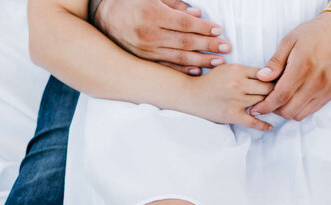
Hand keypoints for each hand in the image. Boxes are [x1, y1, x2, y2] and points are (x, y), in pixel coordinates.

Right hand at [94, 0, 232, 74]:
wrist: (103, 18)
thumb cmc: (131, 3)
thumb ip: (175, 4)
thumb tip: (196, 14)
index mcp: (153, 14)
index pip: (185, 24)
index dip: (203, 28)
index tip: (219, 30)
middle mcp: (150, 34)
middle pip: (185, 42)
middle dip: (208, 46)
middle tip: (226, 48)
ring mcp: (146, 50)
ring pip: (178, 57)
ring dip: (200, 60)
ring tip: (218, 62)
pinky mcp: (143, 60)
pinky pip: (166, 67)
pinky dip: (182, 70)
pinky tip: (197, 72)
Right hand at [181, 64, 274, 130]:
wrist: (192, 95)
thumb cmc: (211, 81)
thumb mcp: (229, 69)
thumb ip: (247, 71)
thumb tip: (269, 76)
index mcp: (238, 70)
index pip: (266, 74)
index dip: (276, 79)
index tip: (282, 83)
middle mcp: (239, 84)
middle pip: (268, 88)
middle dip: (276, 92)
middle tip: (283, 97)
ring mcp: (236, 101)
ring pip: (263, 103)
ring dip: (270, 106)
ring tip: (276, 109)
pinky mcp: (232, 115)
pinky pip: (253, 122)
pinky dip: (264, 125)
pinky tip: (270, 127)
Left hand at [250, 12, 330, 119]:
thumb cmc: (312, 34)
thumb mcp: (289, 41)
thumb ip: (275, 62)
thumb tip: (261, 77)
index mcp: (303, 67)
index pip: (281, 96)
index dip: (266, 106)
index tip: (256, 108)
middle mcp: (316, 81)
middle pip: (289, 110)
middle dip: (274, 109)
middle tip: (268, 101)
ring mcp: (325, 89)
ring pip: (299, 114)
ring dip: (287, 110)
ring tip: (282, 98)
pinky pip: (311, 111)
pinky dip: (299, 109)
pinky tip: (295, 97)